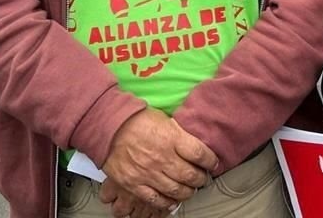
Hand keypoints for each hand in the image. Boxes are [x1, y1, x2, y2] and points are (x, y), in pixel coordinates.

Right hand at [102, 108, 216, 211]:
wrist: (109, 127)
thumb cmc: (136, 120)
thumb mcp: (165, 120)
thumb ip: (180, 134)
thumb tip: (195, 144)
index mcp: (172, 138)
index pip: (200, 154)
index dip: (211, 161)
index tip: (213, 163)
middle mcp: (162, 158)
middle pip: (190, 175)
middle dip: (201, 179)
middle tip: (203, 179)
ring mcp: (148, 173)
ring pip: (176, 190)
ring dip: (187, 192)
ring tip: (190, 190)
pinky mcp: (134, 184)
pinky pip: (155, 199)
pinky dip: (167, 202)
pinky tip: (172, 200)